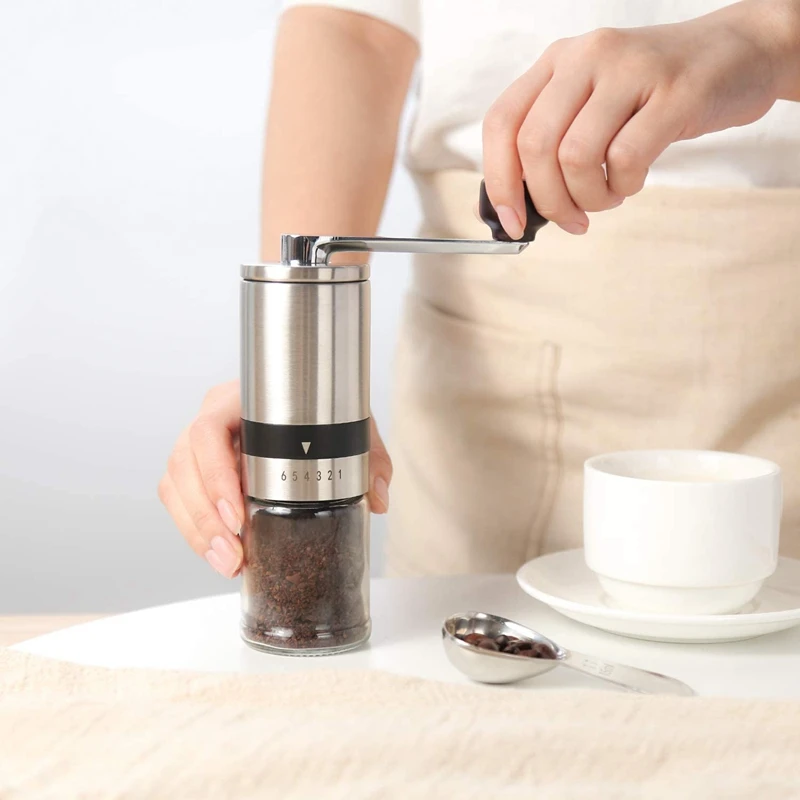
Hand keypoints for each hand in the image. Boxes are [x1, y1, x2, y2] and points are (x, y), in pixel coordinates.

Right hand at [158, 381, 392, 577]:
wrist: (312, 402)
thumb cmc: (324, 409)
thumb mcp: (352, 425)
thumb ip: (370, 459)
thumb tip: (379, 499)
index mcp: (239, 400)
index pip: (208, 431)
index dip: (215, 475)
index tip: (236, 514)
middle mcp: (212, 418)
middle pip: (184, 465)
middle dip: (204, 519)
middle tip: (232, 555)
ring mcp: (199, 445)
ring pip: (176, 486)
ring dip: (197, 531)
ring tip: (228, 564)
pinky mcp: (197, 471)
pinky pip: (180, 500)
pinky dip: (195, 531)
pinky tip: (219, 554)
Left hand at [482, 0, 798, 236]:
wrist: (740, 53)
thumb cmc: (656, 92)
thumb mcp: (593, 101)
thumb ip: (554, 140)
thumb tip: (518, 206)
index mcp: (557, 61)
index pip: (502, 123)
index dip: (499, 182)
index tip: (511, 222)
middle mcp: (586, 57)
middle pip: (535, 146)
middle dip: (548, 201)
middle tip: (571, 221)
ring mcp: (630, 70)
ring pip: (576, 156)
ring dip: (588, 197)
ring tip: (608, 197)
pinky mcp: (673, 92)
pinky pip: (625, 158)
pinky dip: (624, 185)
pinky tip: (632, 181)